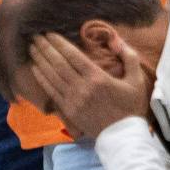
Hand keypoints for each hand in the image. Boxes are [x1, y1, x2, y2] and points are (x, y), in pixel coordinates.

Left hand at [28, 33, 149, 138]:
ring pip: (52, 76)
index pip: (73, 55)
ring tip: (32, 48)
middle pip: (58, 63)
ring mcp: (74, 100)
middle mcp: (82, 88)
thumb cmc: (131, 107)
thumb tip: (114, 38)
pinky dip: (42, 79)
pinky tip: (35, 69)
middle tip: (35, 36)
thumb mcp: (137, 78)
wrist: (123, 136)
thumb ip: (128, 55)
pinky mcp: (69, 111)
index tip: (49, 32)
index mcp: (97, 78)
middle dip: (46, 48)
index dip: (59, 42)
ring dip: (40, 61)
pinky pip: (51, 92)